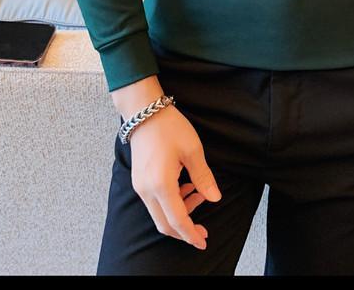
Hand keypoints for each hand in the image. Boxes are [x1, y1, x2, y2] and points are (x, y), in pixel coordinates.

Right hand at [128, 104, 222, 250]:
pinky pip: (154, 202)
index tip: (203, 242)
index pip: (177, 221)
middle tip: (203, 229)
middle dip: (185, 230)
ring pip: (159, 214)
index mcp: (161, 185)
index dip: (190, 234)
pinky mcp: (139, 180)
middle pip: (165, 224)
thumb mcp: (193, 150)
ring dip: (179, 213)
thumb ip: (203, 178)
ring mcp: (140, 186)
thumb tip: (215, 198)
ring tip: (199, 194)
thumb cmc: (170, 127)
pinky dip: (171, 203)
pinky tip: (186, 187)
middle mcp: (146, 190)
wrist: (144, 112)